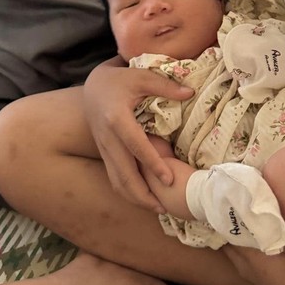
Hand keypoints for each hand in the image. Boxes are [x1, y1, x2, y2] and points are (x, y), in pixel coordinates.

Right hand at [83, 57, 193, 210]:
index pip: (136, 146)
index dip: (153, 164)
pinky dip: (128, 191)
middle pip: (123, 173)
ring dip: (135, 197)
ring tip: (157, 208)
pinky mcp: (104, 153)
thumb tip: (191, 92)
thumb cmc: (120, 79)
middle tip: (165, 207)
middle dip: (143, 194)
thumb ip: (165, 86)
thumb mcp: (141, 76)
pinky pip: (114, 177)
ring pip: (116, 181)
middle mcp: (107, 137)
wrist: (93, 86)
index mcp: (116, 118)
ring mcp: (104, 148)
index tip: (169, 179)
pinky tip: (144, 198)